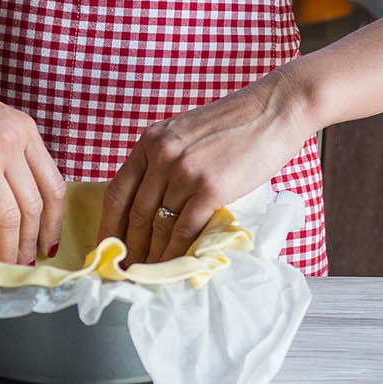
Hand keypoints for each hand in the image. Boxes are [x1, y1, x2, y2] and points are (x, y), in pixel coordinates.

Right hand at [0, 63, 64, 264]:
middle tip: (22, 264)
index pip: (54, 186)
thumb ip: (10, 153)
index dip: (54, 223)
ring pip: (9, 217)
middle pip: (33, 207)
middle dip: (30, 243)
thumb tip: (20, 203)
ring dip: (7, 249)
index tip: (49, 244)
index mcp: (24, 130)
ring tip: (2, 265)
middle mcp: (9, 142)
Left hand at [97, 67, 313, 263]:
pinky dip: (176, 252)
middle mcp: (161, 155)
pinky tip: (172, 266)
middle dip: (128, 247)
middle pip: (134, 213)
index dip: (108, 225)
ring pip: (158, 225)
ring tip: (147, 275)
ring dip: (151, 255)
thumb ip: (164, 160)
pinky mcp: (211, 188)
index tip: (106, 247)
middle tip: (125, 270)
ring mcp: (184, 171)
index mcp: (150, 141)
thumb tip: (151, 199)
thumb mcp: (185, 133)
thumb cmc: (236, 123)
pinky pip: (184, 229)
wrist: (275, 109)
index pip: (116, 191)